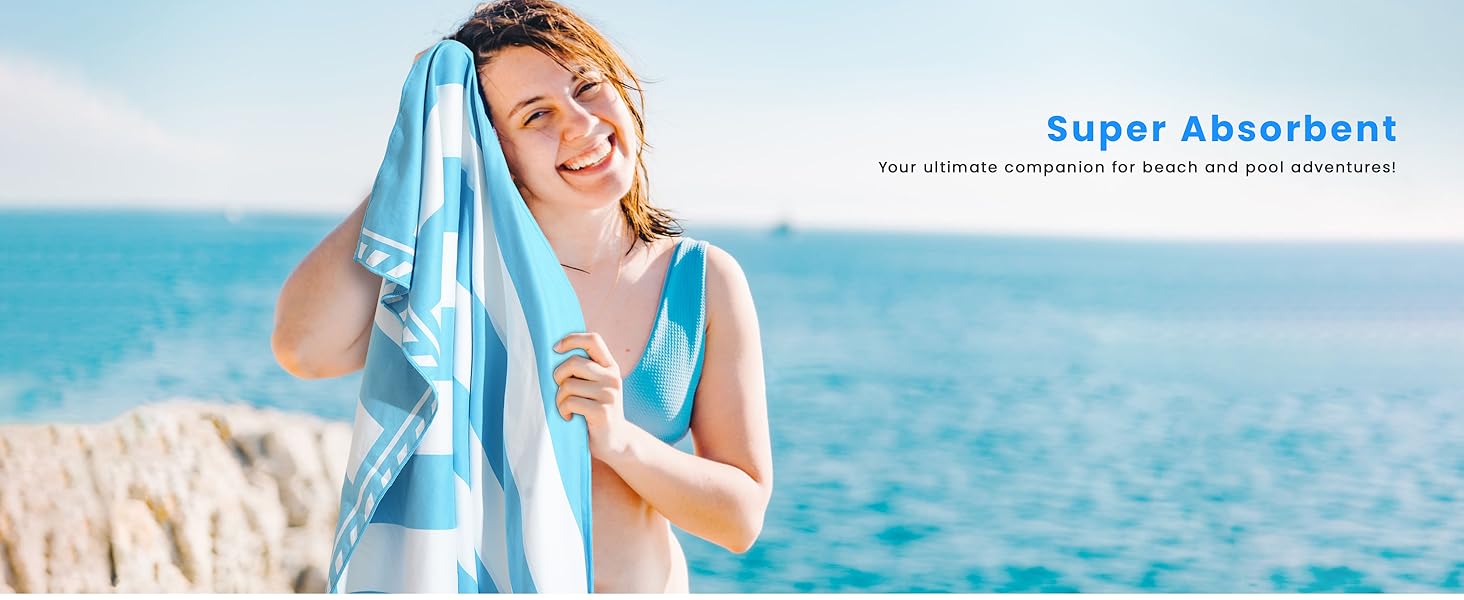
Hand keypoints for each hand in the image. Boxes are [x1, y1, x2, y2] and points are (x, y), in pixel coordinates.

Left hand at [552, 332, 629, 459]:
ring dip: (559, 398)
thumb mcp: (596, 386)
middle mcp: (612, 378)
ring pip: (568, 385)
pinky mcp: (601, 412)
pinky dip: (563, 410)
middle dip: (558, 376)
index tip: (556, 349)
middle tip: (560, 390)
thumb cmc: (597, 411)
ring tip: (566, 408)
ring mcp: (609, 395)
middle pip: (573, 362)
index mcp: (610, 366)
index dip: (572, 339)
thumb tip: (554, 352)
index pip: (593, 340)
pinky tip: (569, 417)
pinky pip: (570, 402)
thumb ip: (584, 370)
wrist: (616, 442)